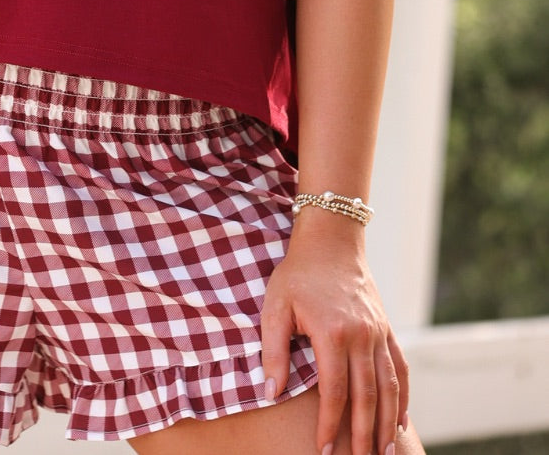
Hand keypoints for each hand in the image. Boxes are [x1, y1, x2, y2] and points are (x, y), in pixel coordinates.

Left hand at [260, 216, 408, 454]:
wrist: (331, 240)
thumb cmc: (298, 273)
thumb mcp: (275, 306)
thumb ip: (273, 349)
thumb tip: (271, 392)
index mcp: (333, 332)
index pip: (334, 391)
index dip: (330, 424)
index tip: (322, 450)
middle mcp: (362, 336)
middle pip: (367, 396)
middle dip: (364, 436)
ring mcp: (378, 332)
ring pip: (388, 386)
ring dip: (388, 424)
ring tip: (386, 454)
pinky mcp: (386, 328)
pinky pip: (399, 368)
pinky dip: (402, 397)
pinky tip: (400, 421)